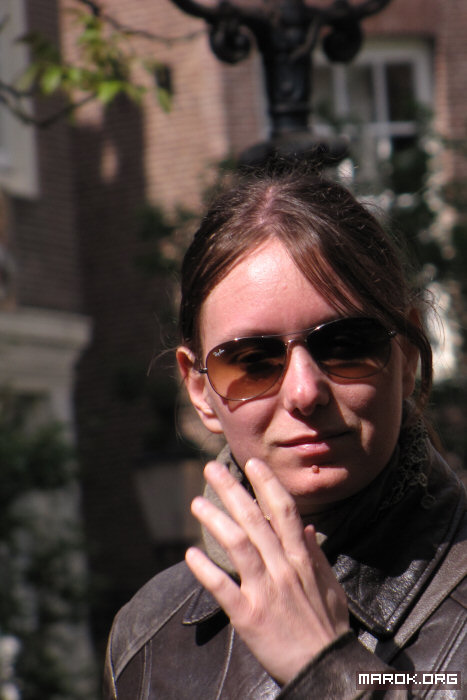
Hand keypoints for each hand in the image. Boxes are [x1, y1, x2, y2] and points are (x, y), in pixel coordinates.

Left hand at [185, 458, 348, 684]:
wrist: (326, 671)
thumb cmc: (328, 628)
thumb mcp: (330, 587)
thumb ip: (316, 555)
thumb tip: (306, 528)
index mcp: (302, 559)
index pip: (284, 511)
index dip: (267, 484)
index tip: (252, 463)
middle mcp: (283, 568)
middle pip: (255, 519)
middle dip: (232, 490)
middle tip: (212, 469)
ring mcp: (265, 591)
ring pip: (238, 545)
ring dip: (216, 520)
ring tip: (196, 502)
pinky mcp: (248, 616)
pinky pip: (223, 588)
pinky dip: (206, 570)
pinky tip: (190, 553)